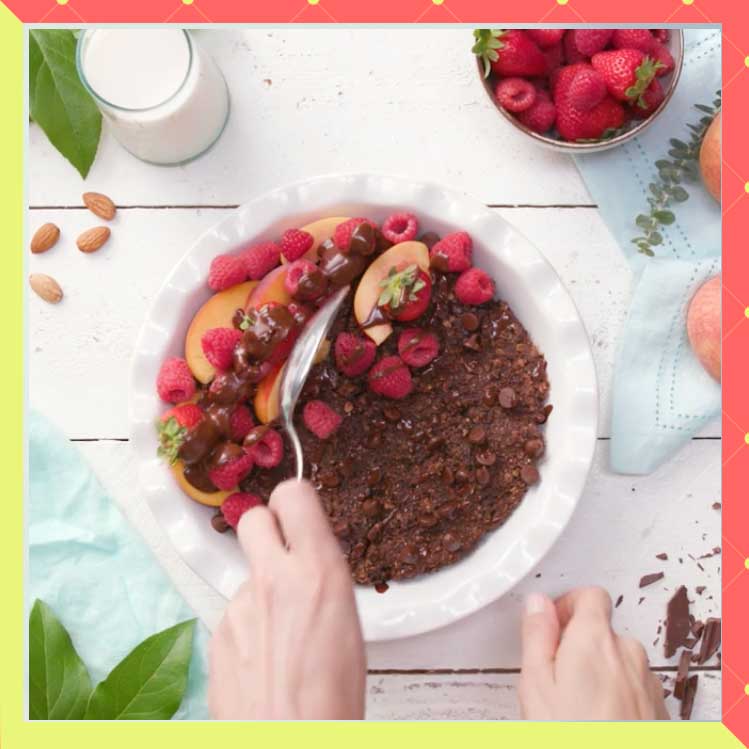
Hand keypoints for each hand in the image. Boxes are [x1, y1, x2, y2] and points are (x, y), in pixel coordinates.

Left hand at [209, 479, 365, 719]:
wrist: (291, 739)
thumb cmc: (332, 697)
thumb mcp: (348, 621)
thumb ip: (323, 579)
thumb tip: (311, 563)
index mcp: (317, 572)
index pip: (293, 496)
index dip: (295, 502)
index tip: (299, 514)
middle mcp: (273, 580)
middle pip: (253, 518)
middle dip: (267, 529)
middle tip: (284, 556)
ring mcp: (239, 606)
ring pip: (246, 574)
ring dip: (260, 589)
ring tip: (283, 633)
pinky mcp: (218, 633)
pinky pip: (234, 612)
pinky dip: (247, 626)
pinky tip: (265, 657)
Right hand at [519, 587, 668, 719]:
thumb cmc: (573, 736)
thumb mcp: (536, 683)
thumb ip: (536, 634)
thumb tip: (537, 603)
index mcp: (594, 639)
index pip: (589, 595)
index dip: (567, 605)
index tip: (552, 625)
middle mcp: (628, 654)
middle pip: (602, 631)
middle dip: (579, 645)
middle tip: (556, 676)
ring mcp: (647, 683)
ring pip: (619, 661)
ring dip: (599, 671)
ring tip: (575, 705)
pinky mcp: (658, 710)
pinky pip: (634, 687)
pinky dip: (617, 694)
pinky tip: (597, 720)